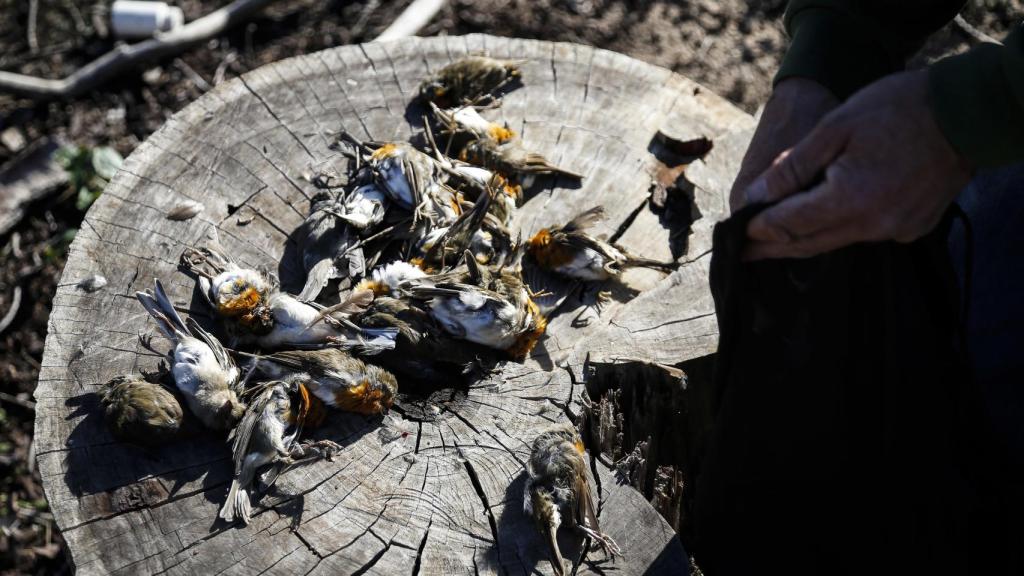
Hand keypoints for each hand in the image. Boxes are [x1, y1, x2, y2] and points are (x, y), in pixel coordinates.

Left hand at [742, 70, 971, 259]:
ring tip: (773, 240)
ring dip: (804, 239)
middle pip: (809, 243)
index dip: (759, 230)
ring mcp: (896, 230)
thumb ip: (792, 168)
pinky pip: (864, 234)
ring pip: (836, 241)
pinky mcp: (912, 227)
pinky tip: (822, 222)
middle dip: (773, 248)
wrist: (966, 111)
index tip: (735, 234)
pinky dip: (838, 229)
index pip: (790, 225)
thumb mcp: (835, 129)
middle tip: (742, 254)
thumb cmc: (897, 109)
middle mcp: (874, 224)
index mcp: (850, 199)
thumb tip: (754, 198)